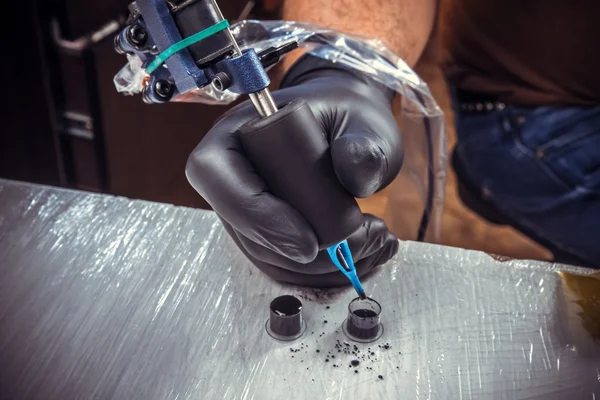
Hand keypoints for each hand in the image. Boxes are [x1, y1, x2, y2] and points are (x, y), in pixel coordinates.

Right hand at [186, 55, 402, 286]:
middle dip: (307, 253)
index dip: (256, 216)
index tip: (309, 242)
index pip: (216, 178)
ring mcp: (246, 212)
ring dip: (324, 268)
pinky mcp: (267, 236)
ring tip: (378, 240)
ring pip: (269, 259)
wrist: (351, 131)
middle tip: (367, 237)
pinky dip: (327, 273)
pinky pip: (287, 268)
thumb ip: (364, 145)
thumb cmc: (348, 116)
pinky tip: (368, 255)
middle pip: (246, 232)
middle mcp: (231, 178)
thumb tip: (356, 176)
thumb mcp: (363, 121)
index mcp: (235, 135)